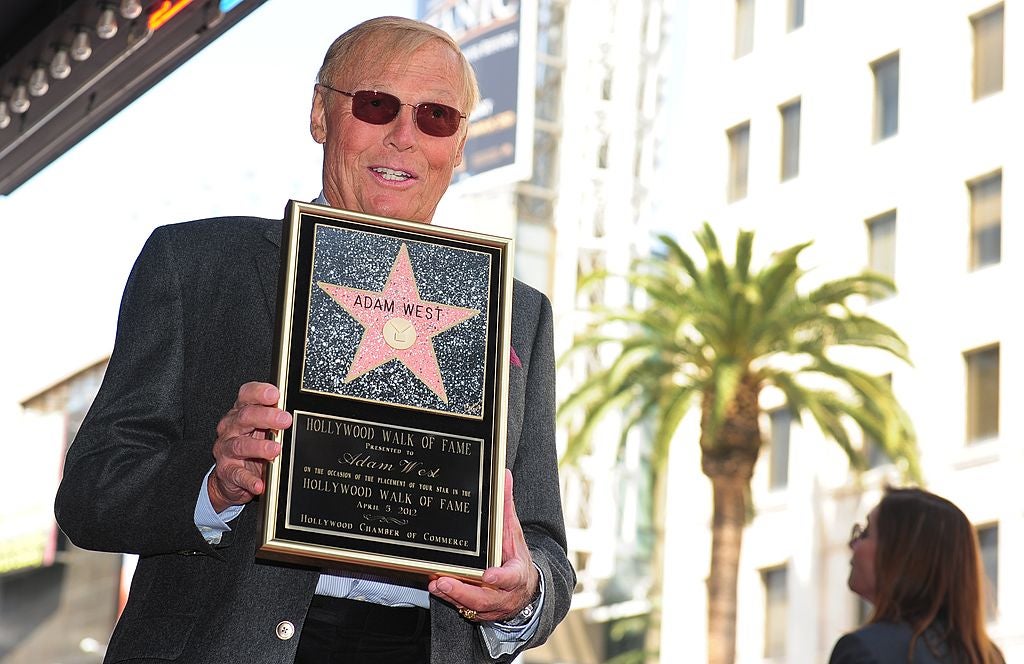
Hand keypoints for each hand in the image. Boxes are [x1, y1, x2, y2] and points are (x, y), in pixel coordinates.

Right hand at [208, 382, 290, 512]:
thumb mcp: (261, 429)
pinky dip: (249, 479)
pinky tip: (259, 483)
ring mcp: (226, 450)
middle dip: (266, 417)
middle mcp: (231, 428)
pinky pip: (237, 474)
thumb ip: (274, 419)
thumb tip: (297, 412)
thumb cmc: (249, 446)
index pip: (246, 396)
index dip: (259, 392)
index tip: (275, 394)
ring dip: (259, 447)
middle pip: (245, 417)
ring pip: (240, 445)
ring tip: (275, 450)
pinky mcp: (226, 471)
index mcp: (240, 413)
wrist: (229, 477)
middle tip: (285, 420)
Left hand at [428, 470, 538, 621]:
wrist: (526, 590)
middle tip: (443, 581)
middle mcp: (504, 594)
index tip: (488, 575)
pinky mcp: (478, 610)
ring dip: (452, 596)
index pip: (511, 577)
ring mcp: (491, 605)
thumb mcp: (513, 532)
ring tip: (435, 584)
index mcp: (517, 574)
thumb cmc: (515, 556)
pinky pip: (463, 608)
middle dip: (463, 591)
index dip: (500, 578)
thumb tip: (503, 475)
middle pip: (484, 597)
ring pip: (471, 605)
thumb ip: (506, 506)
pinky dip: (450, 599)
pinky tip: (435, 588)